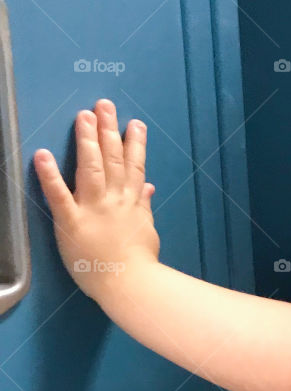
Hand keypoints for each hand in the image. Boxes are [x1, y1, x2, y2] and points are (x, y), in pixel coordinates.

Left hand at [34, 100, 159, 298]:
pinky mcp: (71, 222)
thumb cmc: (139, 263)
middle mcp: (114, 199)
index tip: (134, 123)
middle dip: (109, 130)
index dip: (134, 143)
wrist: (130, 285)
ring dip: (87, 140)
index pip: (134, 166)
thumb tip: (148, 186)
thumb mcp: (147, 230)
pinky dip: (49, 174)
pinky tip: (42, 155)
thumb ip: (143, 205)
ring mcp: (93, 209)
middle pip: (112, 159)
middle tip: (104, 105)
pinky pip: (59, 195)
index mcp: (131, 202)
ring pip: (90, 168)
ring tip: (84, 116)